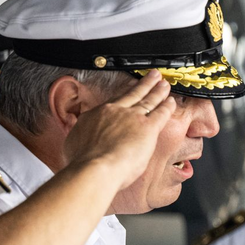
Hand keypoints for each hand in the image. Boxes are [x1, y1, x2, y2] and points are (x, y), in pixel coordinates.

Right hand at [64, 71, 174, 188]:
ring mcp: (133, 118)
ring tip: (164, 84)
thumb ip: (79, 137)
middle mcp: (115, 112)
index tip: (130, 91)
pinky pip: (160, 113)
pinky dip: (167, 106)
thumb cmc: (82, 162)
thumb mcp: (72, 143)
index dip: (125, 95)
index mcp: (97, 115)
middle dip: (145, 84)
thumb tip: (77, 139)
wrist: (93, 168)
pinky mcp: (147, 128)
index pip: (115, 102)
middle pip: (133, 94)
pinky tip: (171, 102)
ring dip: (158, 91)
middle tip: (153, 76)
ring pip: (149, 100)